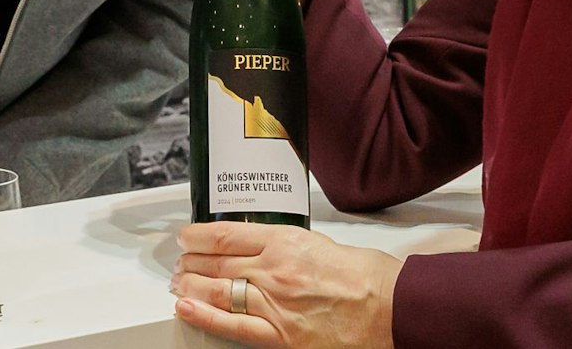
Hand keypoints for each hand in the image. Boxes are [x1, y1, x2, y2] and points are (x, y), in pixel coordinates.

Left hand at [171, 222, 399, 348]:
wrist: (392, 308)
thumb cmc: (367, 277)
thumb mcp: (321, 244)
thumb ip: (286, 246)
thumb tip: (261, 248)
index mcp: (286, 241)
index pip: (227, 235)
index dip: (198, 236)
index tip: (188, 236)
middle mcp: (274, 270)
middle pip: (216, 263)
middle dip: (191, 262)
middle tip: (180, 262)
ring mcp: (274, 304)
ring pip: (217, 291)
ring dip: (191, 286)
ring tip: (179, 283)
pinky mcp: (280, 336)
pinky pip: (232, 326)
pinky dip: (204, 316)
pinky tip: (187, 309)